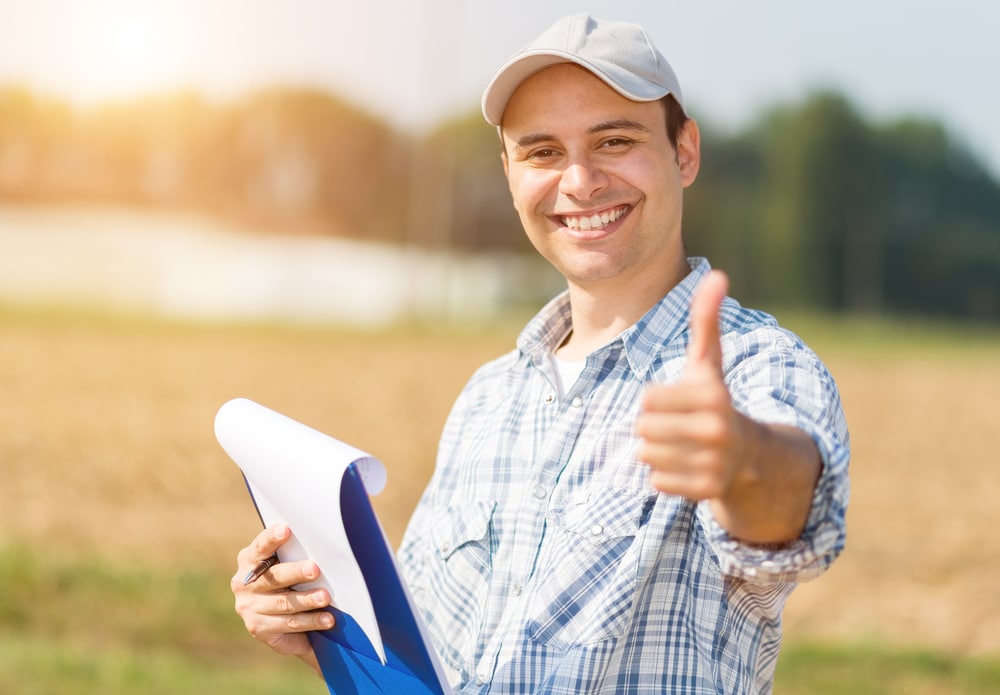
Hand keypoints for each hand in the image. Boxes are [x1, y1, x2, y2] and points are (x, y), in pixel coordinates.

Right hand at [231, 524, 333, 673]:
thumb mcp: (285, 561)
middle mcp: (244, 583)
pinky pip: (289, 624)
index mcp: (249, 559)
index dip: (272, 538)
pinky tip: (326, 619)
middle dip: (296, 573)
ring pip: (284, 603)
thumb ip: (294, 551)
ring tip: (326, 598)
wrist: (275, 614)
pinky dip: (310, 621)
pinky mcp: (259, 628)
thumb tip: (323, 541)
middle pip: (274, 577)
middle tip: (315, 570)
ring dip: (307, 600)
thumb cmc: (287, 576)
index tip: (286, 530)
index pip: (260, 547)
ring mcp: (249, 608)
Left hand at [636, 270, 748, 500]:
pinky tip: (687, 466)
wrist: (750, 457)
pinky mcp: (707, 491)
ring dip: (658, 451)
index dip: (656, 400)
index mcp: (713, 397)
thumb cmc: (716, 402)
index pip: (647, 400)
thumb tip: (716, 274)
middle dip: (654, 426)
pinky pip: (657, 482)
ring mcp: (714, 464)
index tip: (679, 402)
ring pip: (648, 456)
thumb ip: (706, 321)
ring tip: (684, 446)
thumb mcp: (709, 363)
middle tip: (679, 426)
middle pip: (643, 428)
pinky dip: (665, 476)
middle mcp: (716, 432)